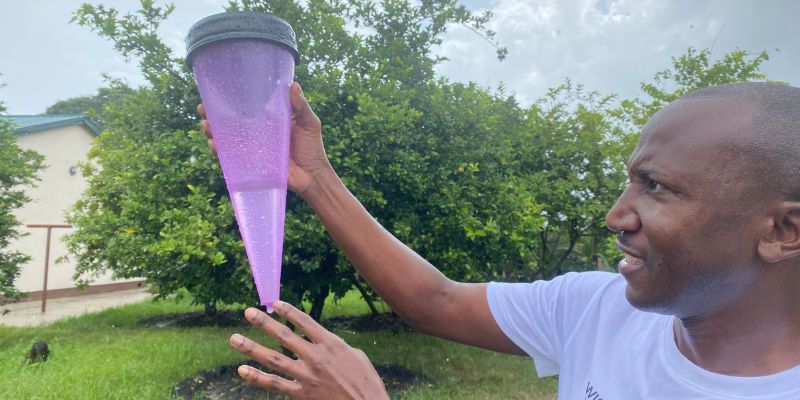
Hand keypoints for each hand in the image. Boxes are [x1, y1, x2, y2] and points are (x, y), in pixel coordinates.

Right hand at [198, 81, 333, 196]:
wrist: (312, 176)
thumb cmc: (313, 148)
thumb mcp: (310, 124)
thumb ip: (302, 107)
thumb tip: (293, 84)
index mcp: (269, 120)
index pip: (246, 107)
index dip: (231, 100)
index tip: (216, 92)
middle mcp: (257, 133)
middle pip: (231, 122)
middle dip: (214, 115)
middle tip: (202, 108)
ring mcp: (253, 148)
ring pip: (227, 138)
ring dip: (213, 131)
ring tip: (205, 125)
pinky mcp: (251, 163)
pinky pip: (232, 157)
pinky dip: (221, 152)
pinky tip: (214, 145)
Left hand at [229, 302, 389, 399]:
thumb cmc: (366, 381)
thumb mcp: (356, 356)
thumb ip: (336, 346)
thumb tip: (323, 341)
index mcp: (331, 344)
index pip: (305, 322)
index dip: (288, 311)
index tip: (274, 303)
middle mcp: (316, 357)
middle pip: (284, 336)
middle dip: (264, 323)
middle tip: (248, 313)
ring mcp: (307, 376)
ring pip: (273, 359)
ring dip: (252, 348)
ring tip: (235, 339)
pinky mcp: (302, 394)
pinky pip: (275, 384)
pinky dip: (257, 377)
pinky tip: (242, 370)